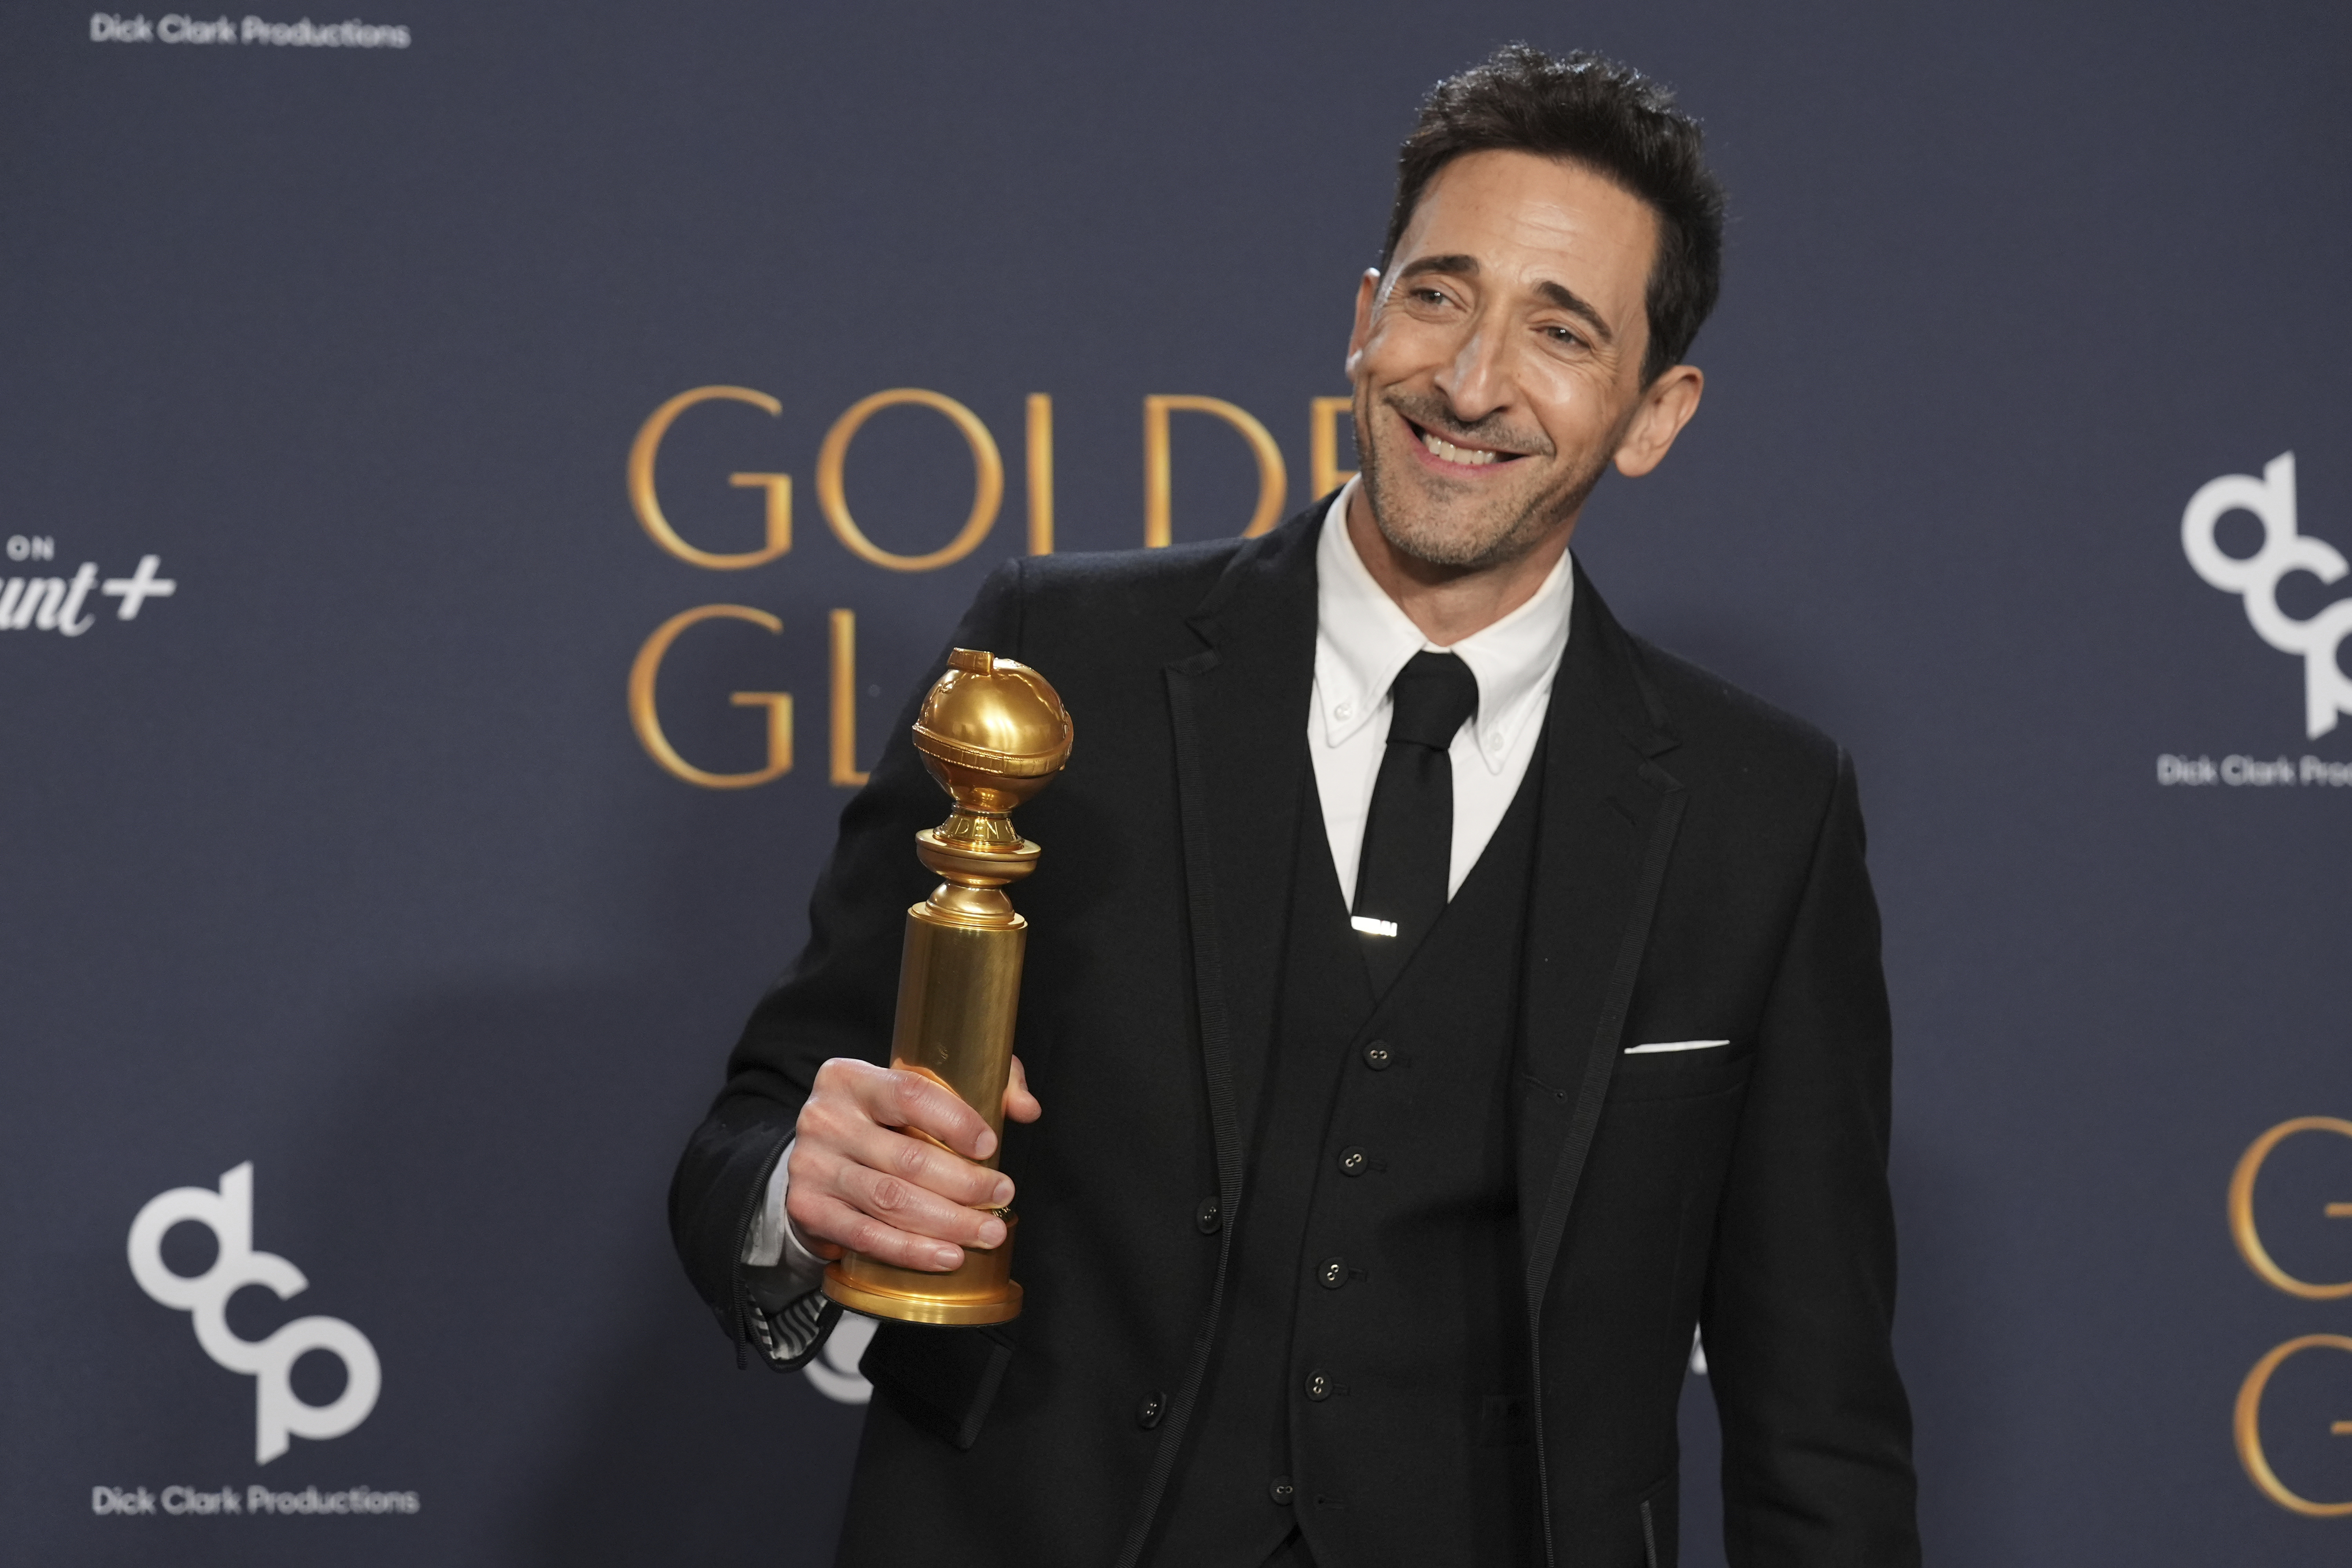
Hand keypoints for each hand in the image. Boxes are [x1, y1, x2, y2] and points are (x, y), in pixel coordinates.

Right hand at [784, 1055, 1042, 1271]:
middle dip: (966, 1183)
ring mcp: (812, 1166)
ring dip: (948, 1222)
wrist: (818, 1160)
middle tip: (1002, 1194)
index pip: (910, 1094)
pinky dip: (913, 1251)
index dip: (956, 1121)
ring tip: (988, 1230)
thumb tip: (1026, 1108)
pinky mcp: (809, 1210)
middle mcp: (825, 1119)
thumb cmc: (882, 1121)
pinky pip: (869, 1236)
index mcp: (851, 1078)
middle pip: (907, 1157)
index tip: (991, 1144)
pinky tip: (948, 1255)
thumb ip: (983, 1082)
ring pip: (891, 1201)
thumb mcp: (922, 1087)